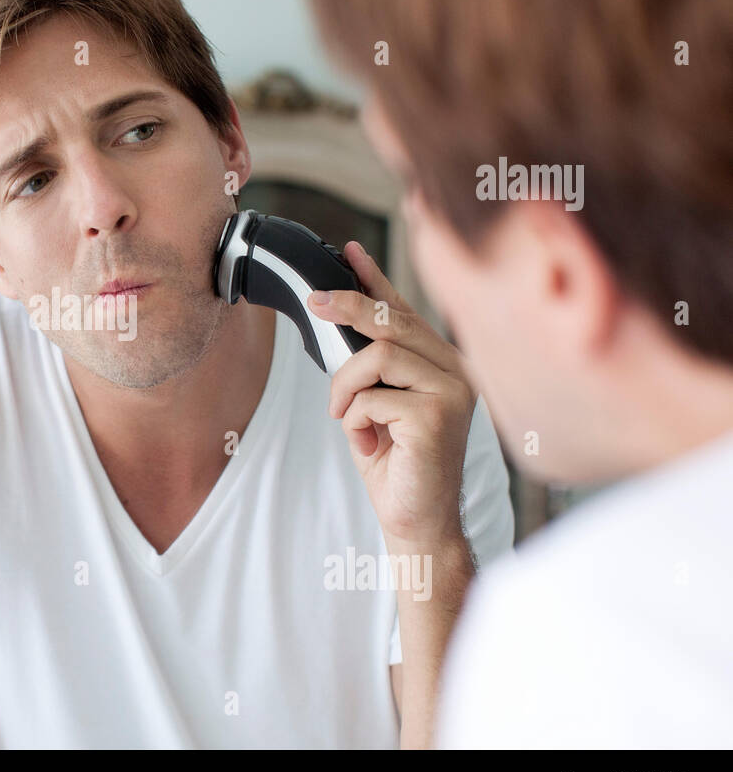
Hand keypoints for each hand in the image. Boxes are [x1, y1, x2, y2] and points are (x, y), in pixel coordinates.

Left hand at [307, 241, 476, 546]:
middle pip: (391, 321)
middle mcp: (458, 371)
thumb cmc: (396, 464)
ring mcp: (453, 391)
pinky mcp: (438, 417)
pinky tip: (370, 442)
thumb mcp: (375, 403)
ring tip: (343, 415)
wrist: (415, 520)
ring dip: (345, 386)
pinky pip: (373, 397)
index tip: (349, 251)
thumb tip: (339, 315)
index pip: (406, 312)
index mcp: (444, 364)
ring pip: (377, 355)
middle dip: (346, 306)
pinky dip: (355, 419)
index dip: (375, 279)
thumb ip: (369, 366)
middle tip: (313, 301)